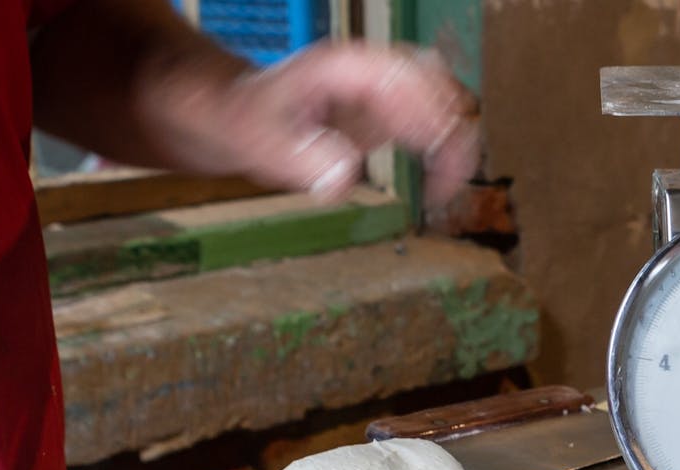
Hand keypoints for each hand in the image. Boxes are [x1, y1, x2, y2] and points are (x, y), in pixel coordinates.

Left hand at [142, 42, 479, 206]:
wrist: (225, 111)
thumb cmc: (236, 117)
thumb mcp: (255, 140)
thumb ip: (297, 157)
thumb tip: (343, 179)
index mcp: (346, 67)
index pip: (407, 80)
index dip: (430, 119)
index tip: (434, 165)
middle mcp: (370, 72)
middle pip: (438, 85)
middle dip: (453, 132)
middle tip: (446, 188)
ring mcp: (379, 91)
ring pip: (441, 100)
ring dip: (454, 140)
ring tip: (446, 190)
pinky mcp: (382, 113)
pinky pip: (428, 121)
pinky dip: (441, 149)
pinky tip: (435, 186)